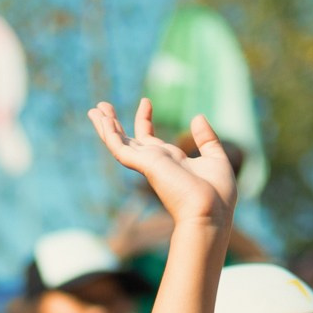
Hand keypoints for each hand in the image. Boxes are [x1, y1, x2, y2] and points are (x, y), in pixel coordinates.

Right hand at [86, 98, 235, 229]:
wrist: (211, 212)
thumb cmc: (217, 195)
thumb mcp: (216, 158)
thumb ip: (207, 138)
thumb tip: (197, 117)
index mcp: (170, 162)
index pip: (149, 139)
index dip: (145, 119)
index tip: (146, 101)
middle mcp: (155, 163)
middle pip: (127, 141)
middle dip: (114, 124)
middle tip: (102, 105)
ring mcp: (147, 164)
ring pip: (118, 144)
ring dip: (105, 127)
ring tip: (95, 109)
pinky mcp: (143, 165)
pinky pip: (120, 148)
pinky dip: (109, 134)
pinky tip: (103, 120)